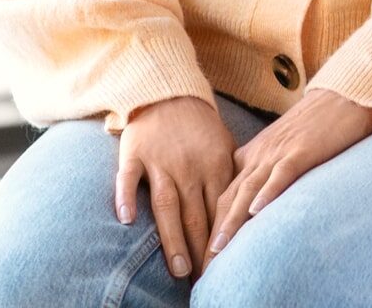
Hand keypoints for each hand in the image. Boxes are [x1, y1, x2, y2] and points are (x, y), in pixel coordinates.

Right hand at [115, 95, 235, 281]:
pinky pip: (128, 177)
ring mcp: (161, 160)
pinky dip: (126, 196)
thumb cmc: (199, 126)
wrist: (169, 91)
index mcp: (214, 164)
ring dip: (173, 238)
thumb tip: (246, 211)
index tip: (224, 267)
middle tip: (202, 280)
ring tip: (178, 269)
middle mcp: (189, 166)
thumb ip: (232, 177)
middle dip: (200, 250)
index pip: (220, 210)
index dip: (221, 240)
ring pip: (166, 204)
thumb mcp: (224, 146)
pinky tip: (127, 218)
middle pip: (195, 215)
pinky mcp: (135, 153)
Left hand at [204, 88, 371, 268]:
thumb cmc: (315, 125)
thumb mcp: (282, 148)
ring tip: (219, 248)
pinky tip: (257, 211)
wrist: (341, 96)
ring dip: (232, 220)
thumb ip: (266, 171)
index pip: (224, 194)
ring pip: (249, 189)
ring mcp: (280, 151)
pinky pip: (281, 173)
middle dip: (215, 232)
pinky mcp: (302, 150)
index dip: (212, 225)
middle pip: (229, 196)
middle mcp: (260, 154)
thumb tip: (255, 205)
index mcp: (253, 154)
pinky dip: (268, 193)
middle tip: (204, 265)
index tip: (205, 255)